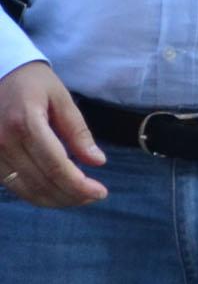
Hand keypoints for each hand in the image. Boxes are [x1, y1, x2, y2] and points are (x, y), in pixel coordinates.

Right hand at [0, 60, 107, 206]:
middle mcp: (3, 142)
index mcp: (26, 123)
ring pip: (25, 190)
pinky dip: (36, 194)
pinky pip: (12, 186)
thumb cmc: (32, 83)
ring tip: (79, 197)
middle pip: (41, 182)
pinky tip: (56, 191)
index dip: (79, 185)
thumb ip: (78, 131)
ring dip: (54, 200)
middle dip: (71, 196)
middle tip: (94, 196)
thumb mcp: (61, 98)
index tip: (101, 192)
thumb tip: (98, 162)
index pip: (56, 166)